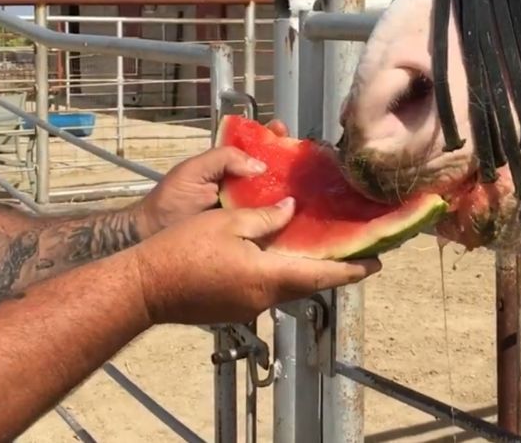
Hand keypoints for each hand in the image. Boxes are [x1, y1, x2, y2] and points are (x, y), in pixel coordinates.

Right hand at [130, 196, 379, 325]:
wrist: (143, 286)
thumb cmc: (184, 249)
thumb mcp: (229, 223)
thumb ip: (266, 218)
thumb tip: (292, 211)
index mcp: (269, 278)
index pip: (323, 275)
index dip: (353, 269)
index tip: (377, 262)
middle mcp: (264, 298)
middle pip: (308, 283)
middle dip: (331, 268)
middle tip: (352, 251)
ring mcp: (246, 307)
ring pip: (285, 286)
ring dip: (302, 268)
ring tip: (316, 246)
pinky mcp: (230, 308)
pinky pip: (264, 288)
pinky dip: (277, 271)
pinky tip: (274, 254)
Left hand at [136, 119, 289, 233]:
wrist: (154, 237)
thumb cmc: (170, 202)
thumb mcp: (192, 170)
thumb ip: (223, 158)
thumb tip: (260, 165)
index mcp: (227, 166)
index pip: (254, 146)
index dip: (270, 136)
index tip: (282, 130)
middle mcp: (242, 186)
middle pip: (272, 169)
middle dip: (289, 158)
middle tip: (301, 152)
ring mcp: (247, 209)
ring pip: (277, 195)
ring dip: (294, 187)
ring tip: (310, 177)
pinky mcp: (249, 231)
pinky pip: (273, 222)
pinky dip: (288, 217)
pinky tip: (303, 210)